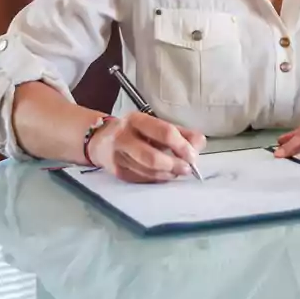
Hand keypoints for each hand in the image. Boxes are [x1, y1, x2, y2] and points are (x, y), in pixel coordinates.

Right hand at [88, 112, 205, 183]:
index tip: (193, 155)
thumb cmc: (135, 131)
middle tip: (187, 169)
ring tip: (177, 172)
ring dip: (168, 174)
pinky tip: (164, 175)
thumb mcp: (155, 125)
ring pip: (148, 171)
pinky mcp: (117, 172)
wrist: (99, 140)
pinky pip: (142, 179)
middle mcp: (124, 137)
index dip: (182, 146)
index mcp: (137, 120)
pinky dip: (157, 178)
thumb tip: (199, 144)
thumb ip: (180, 132)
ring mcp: (118, 156)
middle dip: (174, 165)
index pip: (164, 132)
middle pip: (153, 157)